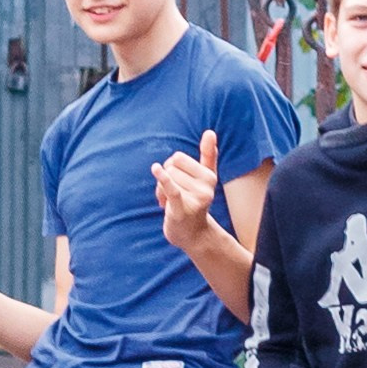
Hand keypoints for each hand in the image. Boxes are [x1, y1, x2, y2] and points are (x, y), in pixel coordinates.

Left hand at [152, 128, 221, 253]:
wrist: (193, 236)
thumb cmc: (195, 202)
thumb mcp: (205, 179)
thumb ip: (208, 155)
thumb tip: (209, 131)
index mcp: (210, 176)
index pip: (178, 158)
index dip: (171, 168)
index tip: (176, 178)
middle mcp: (206, 187)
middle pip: (170, 167)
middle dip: (165, 178)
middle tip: (171, 195)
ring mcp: (196, 198)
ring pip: (165, 178)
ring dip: (160, 190)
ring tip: (168, 203)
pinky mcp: (182, 209)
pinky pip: (172, 188)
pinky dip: (163, 179)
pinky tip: (156, 169)